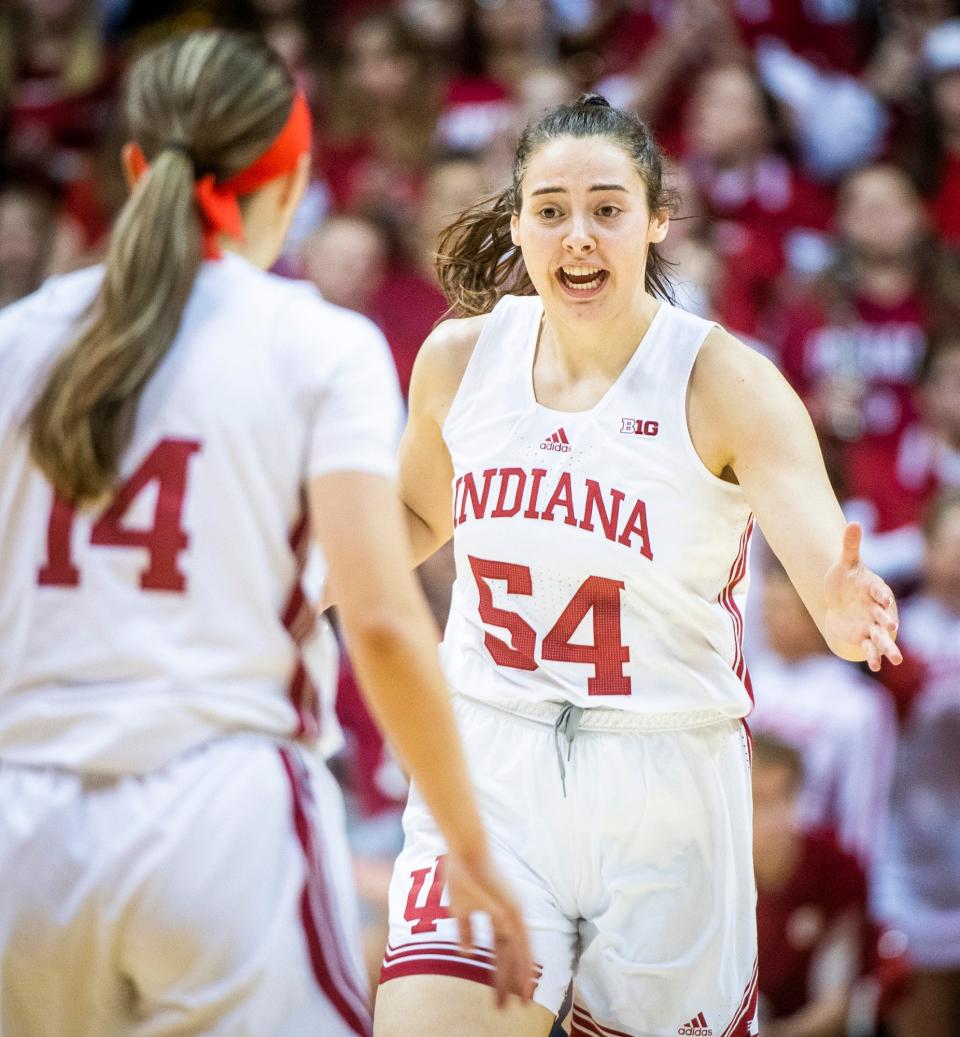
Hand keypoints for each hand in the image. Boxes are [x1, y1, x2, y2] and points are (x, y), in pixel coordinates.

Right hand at [444, 849, 534, 1007]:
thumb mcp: (460, 909)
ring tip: (521, 1002)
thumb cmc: (461, 874)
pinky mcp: (511, 910)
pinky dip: (522, 964)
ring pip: (521, 953)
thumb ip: (465, 931)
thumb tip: (467, 954)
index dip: (507, 971)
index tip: (506, 993)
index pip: (508, 949)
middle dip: (514, 981)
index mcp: (502, 913)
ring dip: (520, 978)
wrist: (465, 849)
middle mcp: (513, 914)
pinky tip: (520, 981)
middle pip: (517, 954)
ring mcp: (514, 911)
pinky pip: (519, 943)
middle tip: (516, 1006)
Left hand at [823, 522, 901, 671]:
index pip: (880, 592)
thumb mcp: (846, 563)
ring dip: (888, 648)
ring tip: (895, 659)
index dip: (882, 596)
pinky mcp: (863, 637)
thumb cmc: (845, 581)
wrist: (839, 601)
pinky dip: (872, 656)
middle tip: (891, 628)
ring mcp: (871, 624)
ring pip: (882, 637)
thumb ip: (850, 546)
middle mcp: (876, 609)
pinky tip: (874, 666)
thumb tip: (854, 522)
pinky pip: (869, 647)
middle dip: (888, 622)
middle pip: (884, 617)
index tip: (884, 601)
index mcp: (874, 589)